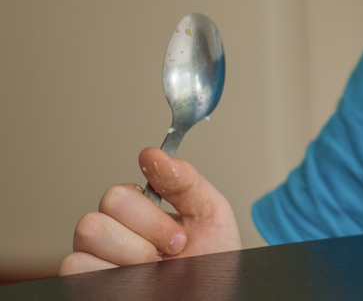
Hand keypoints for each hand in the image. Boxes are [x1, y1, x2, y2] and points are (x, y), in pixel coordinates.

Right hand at [60, 147, 241, 274]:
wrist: (208, 299)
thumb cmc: (210, 265)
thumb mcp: (210, 216)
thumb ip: (184, 181)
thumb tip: (151, 153)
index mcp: (141, 215)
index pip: (123, 190)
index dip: (152, 211)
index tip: (182, 236)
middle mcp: (115, 234)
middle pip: (105, 205)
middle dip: (148, 230)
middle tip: (172, 252)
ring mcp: (98, 259)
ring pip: (89, 231)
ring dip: (132, 254)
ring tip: (155, 271)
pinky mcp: (85, 284)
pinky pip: (75, 265)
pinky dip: (112, 274)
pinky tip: (136, 284)